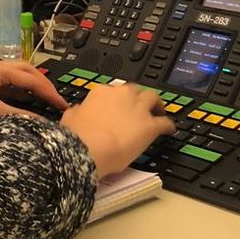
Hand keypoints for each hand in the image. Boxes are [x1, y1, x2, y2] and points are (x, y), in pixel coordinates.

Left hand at [0, 58, 68, 117]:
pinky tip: (20, 108)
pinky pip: (4, 87)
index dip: (49, 91)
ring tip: (42, 104)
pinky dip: (16, 95)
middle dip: (41, 84)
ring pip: (14, 79)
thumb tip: (44, 125)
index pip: (32, 78)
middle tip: (55, 100)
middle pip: (24, 71)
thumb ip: (19, 118)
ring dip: (28, 89)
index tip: (63, 105)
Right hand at [60, 83, 174, 177]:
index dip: (117, 99)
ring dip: (156, 104)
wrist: (89, 148)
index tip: (118, 106)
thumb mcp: (70, 117)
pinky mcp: (150, 125)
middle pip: (135, 90)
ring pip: (153, 98)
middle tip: (139, 106)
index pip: (113, 90)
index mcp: (102, 92)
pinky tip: (169, 129)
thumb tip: (78, 110)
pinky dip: (168, 125)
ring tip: (158, 111)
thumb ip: (78, 111)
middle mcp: (122, 96)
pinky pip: (165, 122)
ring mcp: (137, 109)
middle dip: (138, 97)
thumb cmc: (78, 135)